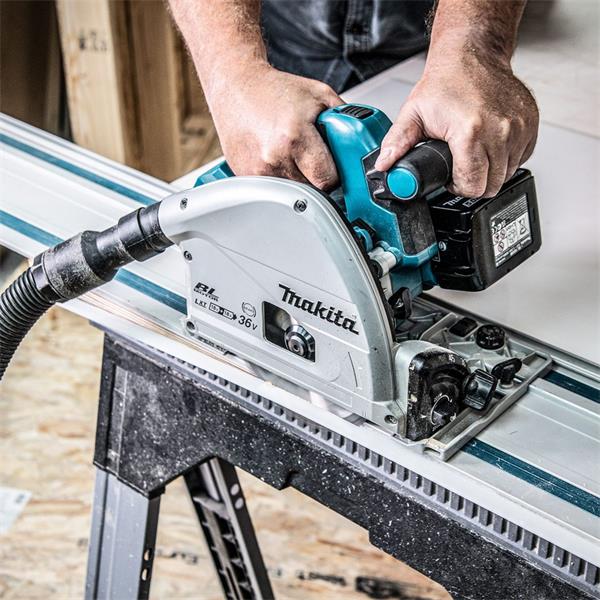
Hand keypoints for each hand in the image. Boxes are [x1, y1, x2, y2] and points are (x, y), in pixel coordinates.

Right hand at [207, 64, 342, 188]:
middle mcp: (274, 157)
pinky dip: (279, 177)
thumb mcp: (320, 95)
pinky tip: (275, 156)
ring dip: (297, 179)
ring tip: (291, 153)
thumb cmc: (275, 90)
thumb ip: (345, 120)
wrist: (236, 86)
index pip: (327, 180)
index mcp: (295, 137)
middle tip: (312, 158)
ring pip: (292, 192)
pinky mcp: (246, 176)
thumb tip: (362, 145)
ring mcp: (258, 170)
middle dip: (316, 177)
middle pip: (310, 188)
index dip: (334, 176)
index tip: (334, 170)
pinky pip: (274, 187)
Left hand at [375, 51, 538, 197]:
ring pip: (507, 174)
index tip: (451, 178)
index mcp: (470, 132)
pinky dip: (505, 159)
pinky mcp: (530, 125)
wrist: (472, 54)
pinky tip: (489, 146)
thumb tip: (383, 165)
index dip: (458, 187)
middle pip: (491, 185)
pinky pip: (520, 159)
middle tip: (460, 167)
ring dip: (490, 171)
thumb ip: (396, 143)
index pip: (472, 185)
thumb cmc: (445, 82)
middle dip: (473, 183)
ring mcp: (518, 128)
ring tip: (473, 154)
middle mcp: (499, 131)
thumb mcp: (412, 114)